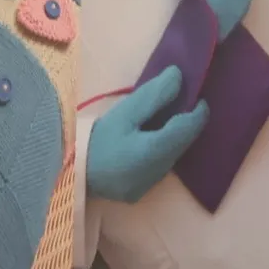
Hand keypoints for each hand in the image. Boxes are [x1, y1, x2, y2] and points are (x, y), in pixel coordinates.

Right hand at [87, 65, 208, 204]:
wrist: (69, 174)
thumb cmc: (95, 141)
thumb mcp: (123, 112)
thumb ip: (153, 95)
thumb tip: (178, 77)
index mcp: (157, 150)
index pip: (190, 128)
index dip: (199, 112)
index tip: (198, 98)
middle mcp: (160, 171)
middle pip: (182, 144)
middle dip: (185, 124)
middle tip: (179, 105)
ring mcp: (150, 185)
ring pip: (171, 157)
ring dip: (172, 139)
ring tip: (161, 122)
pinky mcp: (139, 192)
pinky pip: (158, 167)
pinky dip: (159, 152)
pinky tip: (144, 143)